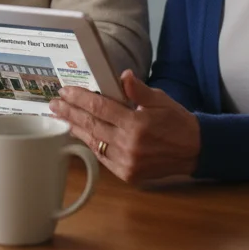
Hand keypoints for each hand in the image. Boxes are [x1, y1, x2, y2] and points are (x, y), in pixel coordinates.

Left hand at [50, 70, 200, 185]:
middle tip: (54, 104)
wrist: (195, 150)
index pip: (100, 107)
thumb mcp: (161, 100)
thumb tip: (123, 75)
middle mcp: (129, 144)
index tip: (65, 91)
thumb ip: (138, 90)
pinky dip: (91, 144)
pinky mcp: (128, 174)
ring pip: (94, 142)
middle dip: (70, 113)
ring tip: (61, 118)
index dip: (80, 98)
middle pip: (91, 124)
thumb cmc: (177, 122)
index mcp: (136, 123)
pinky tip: (82, 134)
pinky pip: (103, 157)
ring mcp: (127, 161)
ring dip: (76, 129)